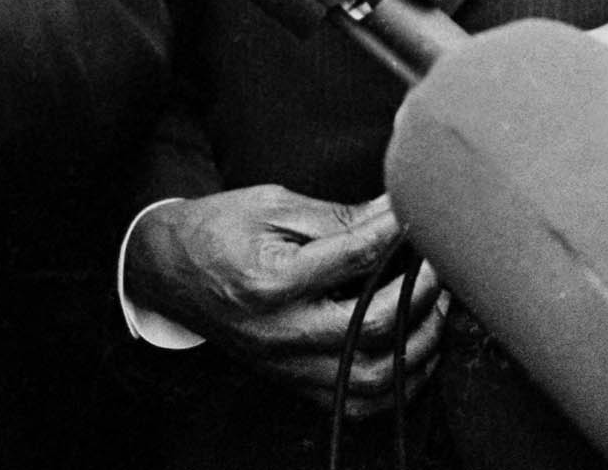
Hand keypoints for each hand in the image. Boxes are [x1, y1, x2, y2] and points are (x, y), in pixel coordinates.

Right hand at [125, 188, 444, 408]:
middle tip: (439, 266)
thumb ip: (336, 217)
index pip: (355, 257)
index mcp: (270, 281)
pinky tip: (414, 351)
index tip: (418, 214)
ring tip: (436, 309)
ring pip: (377, 375)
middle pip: (375, 324)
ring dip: (421, 344)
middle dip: (421, 293)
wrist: (168, 272)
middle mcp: (281, 331)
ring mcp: (288, 364)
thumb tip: (395, 213)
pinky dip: (399, 382)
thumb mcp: (269, 207)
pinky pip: (361, 401)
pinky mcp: (294, 382)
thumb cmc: (217, 231)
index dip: (396, 232)